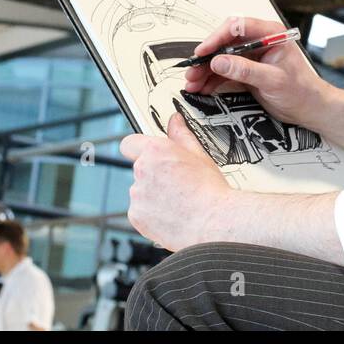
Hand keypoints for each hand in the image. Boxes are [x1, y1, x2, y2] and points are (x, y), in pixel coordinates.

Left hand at [120, 110, 233, 250]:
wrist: (213, 222)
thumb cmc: (210, 190)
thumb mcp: (199, 156)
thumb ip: (181, 135)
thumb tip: (175, 121)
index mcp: (155, 151)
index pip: (130, 143)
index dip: (138, 148)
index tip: (148, 154)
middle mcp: (141, 170)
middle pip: (140, 169)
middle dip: (154, 175)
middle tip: (177, 183)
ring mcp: (137, 195)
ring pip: (141, 192)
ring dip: (153, 195)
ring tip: (178, 202)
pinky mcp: (136, 216)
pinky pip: (140, 211)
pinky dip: (152, 214)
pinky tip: (172, 215)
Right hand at [183, 16, 329, 126]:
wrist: (310, 108)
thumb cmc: (301, 90)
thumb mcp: (272, 79)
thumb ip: (245, 70)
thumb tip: (220, 62)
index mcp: (270, 34)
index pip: (238, 27)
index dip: (217, 37)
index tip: (204, 51)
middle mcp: (259, 42)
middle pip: (225, 42)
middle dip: (207, 57)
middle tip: (193, 70)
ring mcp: (252, 56)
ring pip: (222, 58)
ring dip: (205, 71)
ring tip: (192, 83)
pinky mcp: (247, 71)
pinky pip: (225, 72)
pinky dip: (212, 80)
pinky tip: (202, 88)